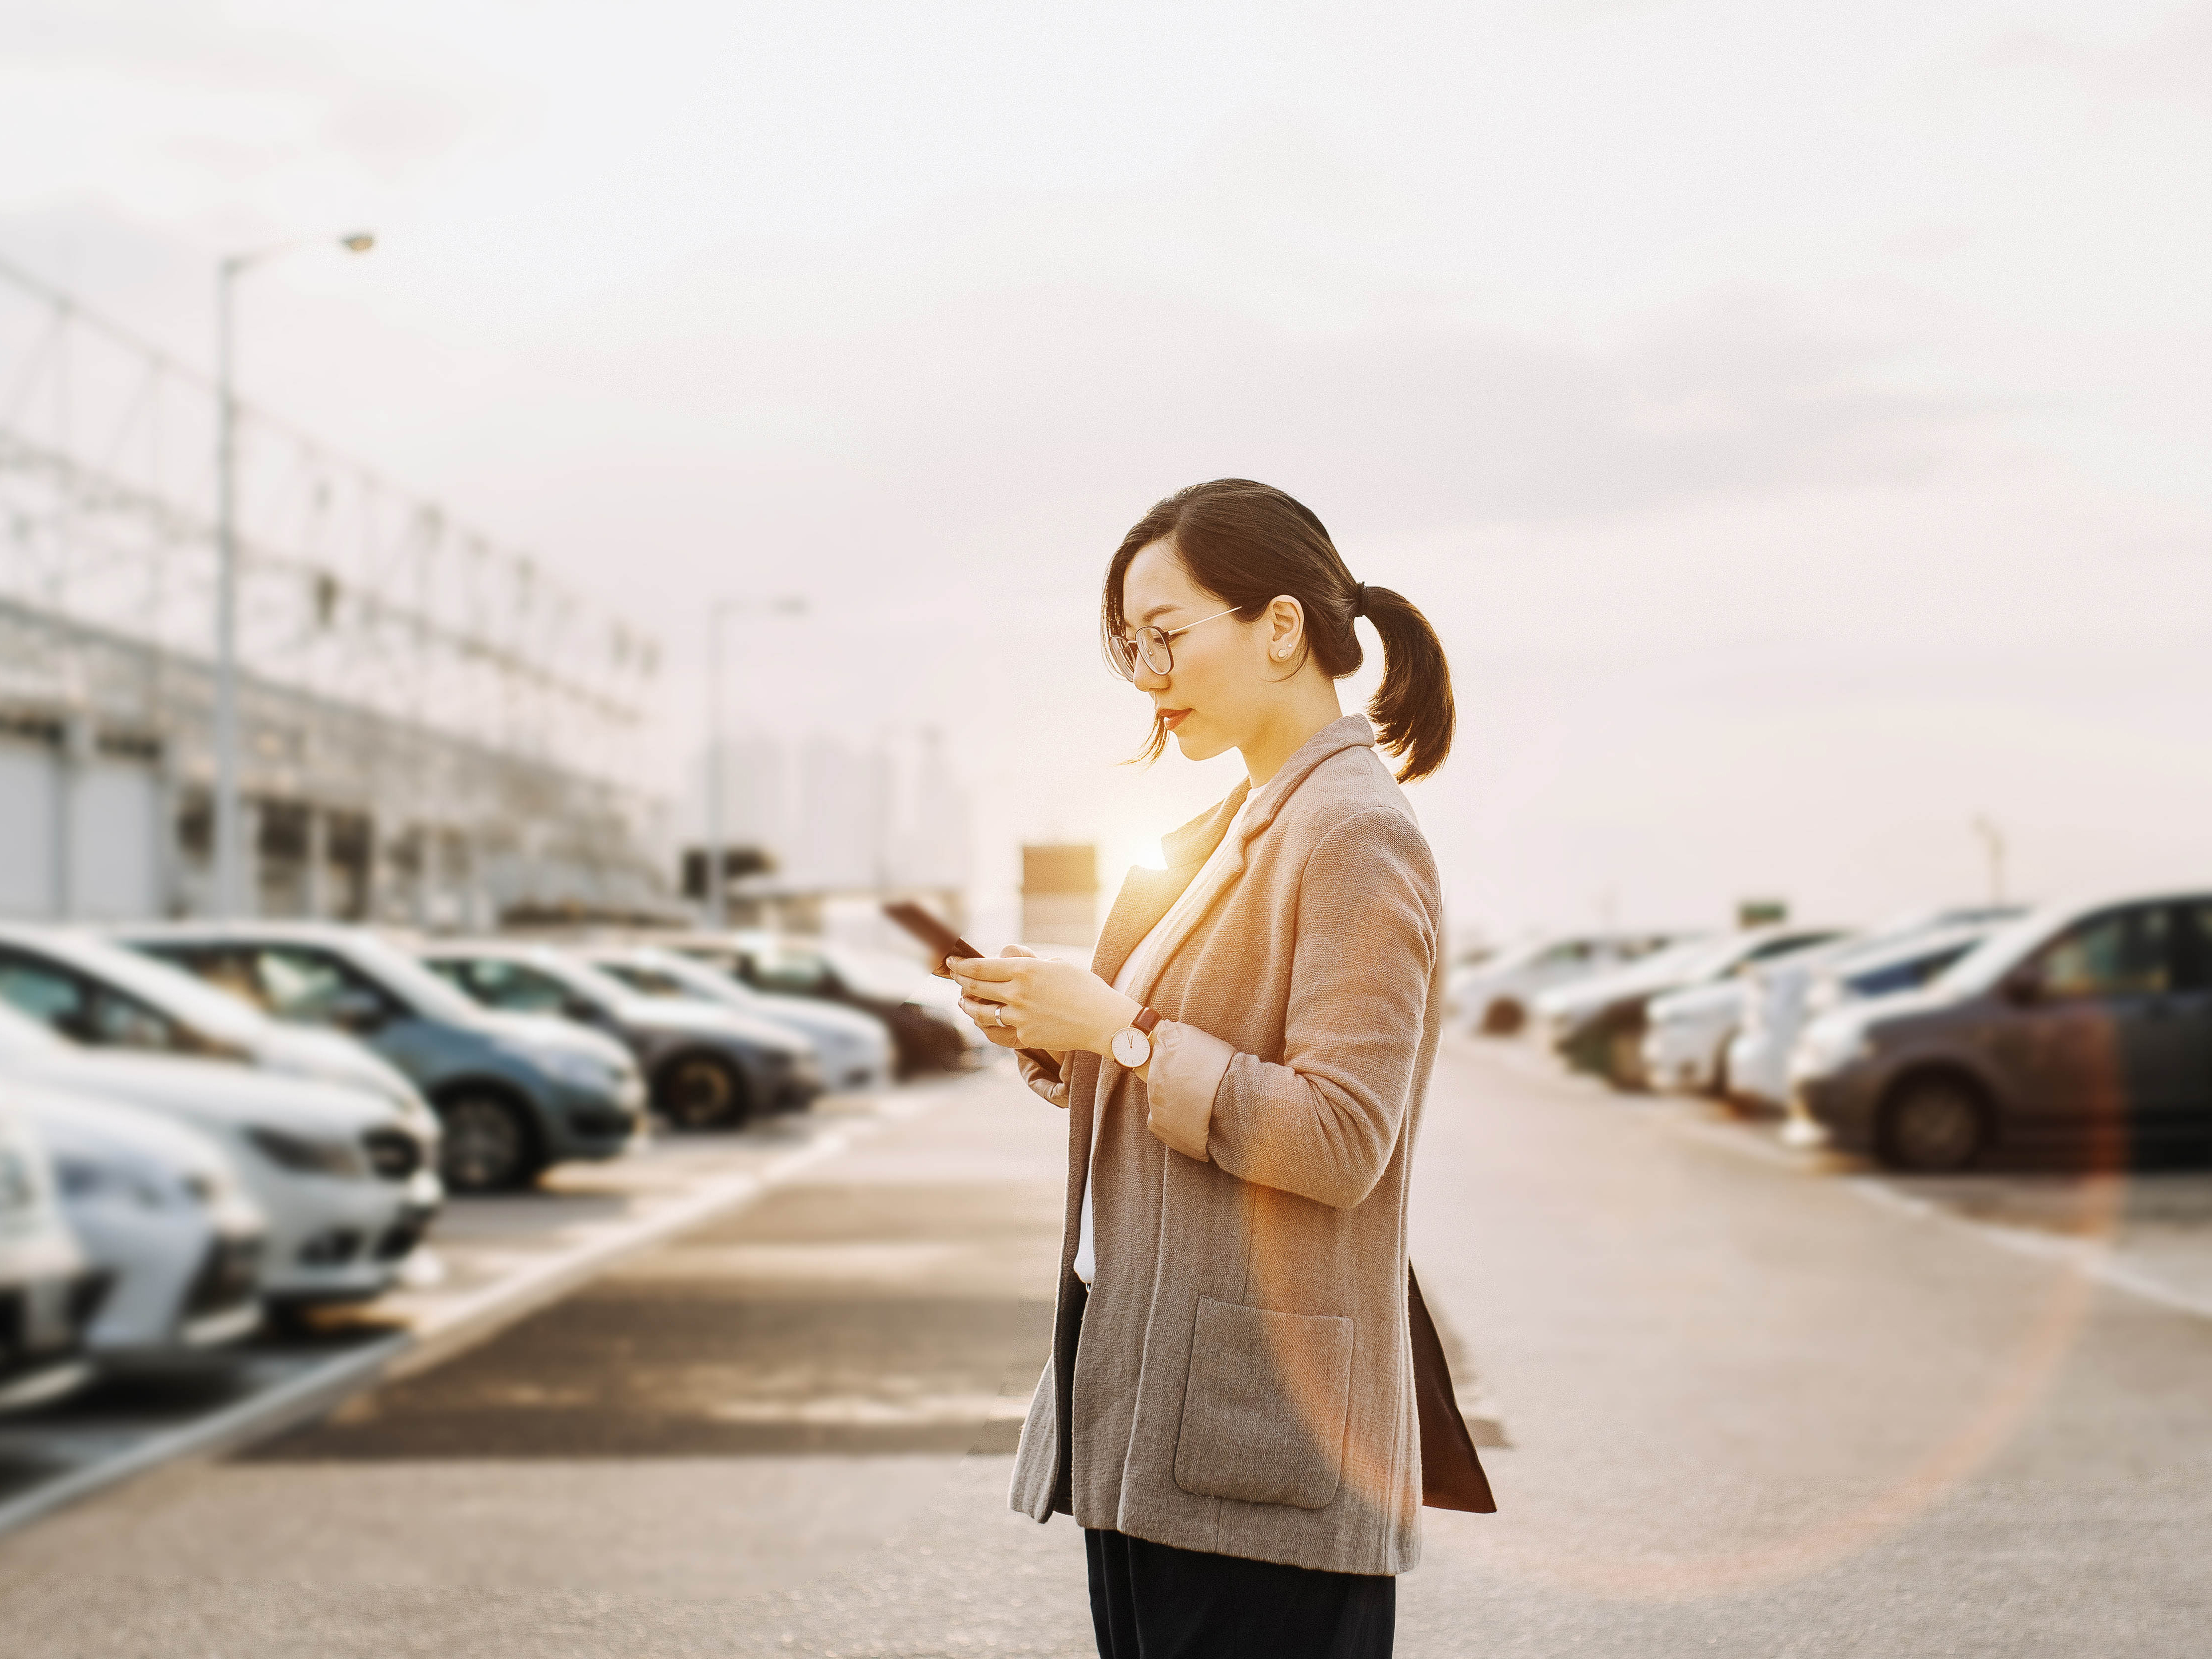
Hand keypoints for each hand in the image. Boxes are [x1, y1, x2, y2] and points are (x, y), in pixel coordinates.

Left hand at [948, 945, 1139, 1058]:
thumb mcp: (1057, 965)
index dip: (962, 965)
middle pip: (976, 987)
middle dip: (961, 982)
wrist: (1102, 1020)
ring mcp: (1019, 1017)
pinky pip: (997, 1031)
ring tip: (963, 1002)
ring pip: (981, 1012)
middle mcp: (1017, 993)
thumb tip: (1007, 960)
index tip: (952, 961)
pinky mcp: (1024, 1036)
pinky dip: (986, 1026)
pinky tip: (982, 1022)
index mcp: (1024, 970)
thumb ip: (1029, 962)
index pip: (981, 967)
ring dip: (968, 1006)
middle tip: (955, 978)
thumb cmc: (1085, 988)